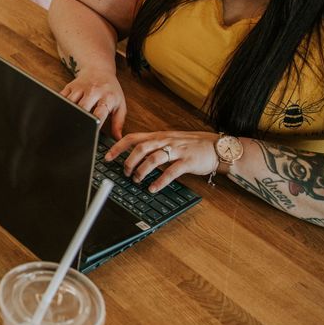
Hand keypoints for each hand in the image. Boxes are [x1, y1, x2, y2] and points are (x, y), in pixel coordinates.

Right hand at [60, 70, 127, 138]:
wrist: (99, 69)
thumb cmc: (110, 90)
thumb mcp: (119, 104)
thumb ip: (118, 122)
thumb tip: (118, 138)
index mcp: (107, 97)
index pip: (100, 113)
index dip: (95, 124)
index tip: (92, 133)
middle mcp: (93, 91)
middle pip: (82, 108)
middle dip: (79, 119)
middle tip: (77, 130)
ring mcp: (80, 88)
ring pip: (70, 103)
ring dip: (69, 113)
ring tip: (69, 122)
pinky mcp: (70, 86)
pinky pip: (62, 97)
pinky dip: (60, 106)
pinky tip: (61, 113)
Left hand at [106, 131, 221, 191]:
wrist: (217, 147)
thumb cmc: (191, 145)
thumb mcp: (169, 141)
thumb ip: (153, 146)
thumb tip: (134, 157)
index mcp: (159, 136)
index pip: (133, 138)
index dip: (118, 147)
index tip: (106, 157)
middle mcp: (165, 141)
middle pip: (140, 148)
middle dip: (128, 161)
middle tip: (124, 173)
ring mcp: (177, 150)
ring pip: (153, 159)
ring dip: (141, 171)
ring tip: (136, 180)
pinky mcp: (188, 161)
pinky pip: (171, 172)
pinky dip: (160, 181)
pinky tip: (153, 188)